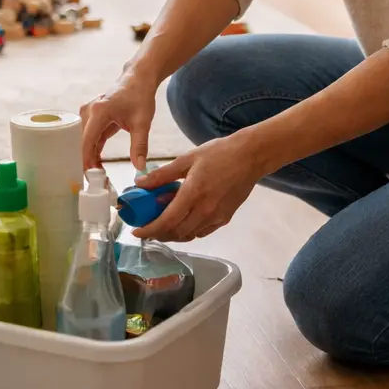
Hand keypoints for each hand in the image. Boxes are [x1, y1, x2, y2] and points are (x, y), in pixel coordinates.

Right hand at [80, 70, 156, 170]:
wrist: (138, 78)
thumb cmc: (140, 96)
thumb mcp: (142, 123)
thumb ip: (140, 146)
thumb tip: (139, 167)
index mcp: (99, 112)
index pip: (88, 141)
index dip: (87, 160)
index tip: (90, 176)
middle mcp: (89, 111)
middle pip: (83, 142)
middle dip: (88, 161)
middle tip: (98, 181)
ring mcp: (89, 113)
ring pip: (86, 140)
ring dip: (91, 157)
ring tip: (99, 175)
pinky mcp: (93, 116)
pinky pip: (91, 136)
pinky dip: (94, 149)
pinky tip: (98, 164)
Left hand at [134, 131, 266, 241]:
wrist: (250, 156)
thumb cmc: (219, 154)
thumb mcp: (187, 159)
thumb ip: (162, 174)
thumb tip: (140, 183)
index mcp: (193, 194)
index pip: (167, 221)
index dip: (150, 230)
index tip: (137, 232)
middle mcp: (205, 210)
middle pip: (176, 233)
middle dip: (158, 234)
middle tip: (148, 228)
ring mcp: (216, 217)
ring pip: (189, 235)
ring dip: (173, 234)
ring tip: (162, 225)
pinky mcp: (225, 218)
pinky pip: (202, 231)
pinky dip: (189, 231)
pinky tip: (183, 221)